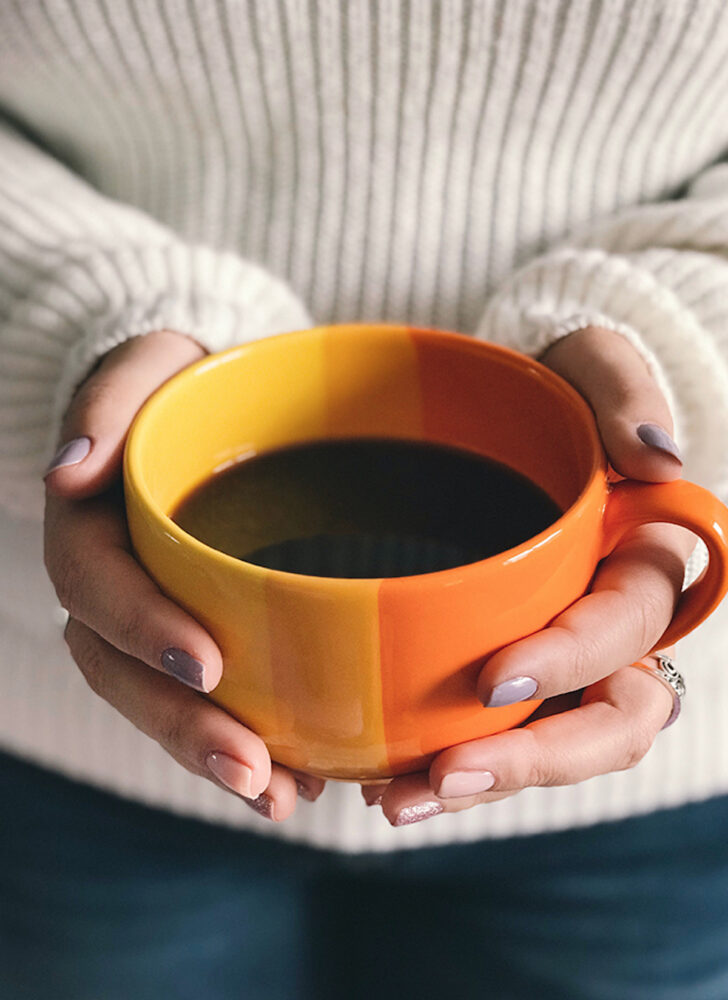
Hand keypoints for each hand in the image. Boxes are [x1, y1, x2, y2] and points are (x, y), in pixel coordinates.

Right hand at [44, 331, 323, 819]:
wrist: (210, 409)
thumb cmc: (180, 382)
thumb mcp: (146, 366)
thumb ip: (108, 398)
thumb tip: (67, 469)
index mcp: (91, 525)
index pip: (96, 586)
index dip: (141, 629)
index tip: (206, 665)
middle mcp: (114, 584)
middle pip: (124, 672)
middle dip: (183, 728)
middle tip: (255, 773)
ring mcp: (153, 618)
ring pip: (164, 702)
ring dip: (216, 757)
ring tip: (283, 798)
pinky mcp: (202, 634)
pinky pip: (211, 700)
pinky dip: (253, 742)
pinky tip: (307, 775)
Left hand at [362, 328, 692, 825]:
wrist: (490, 412)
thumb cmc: (547, 385)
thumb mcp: (585, 363)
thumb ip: (624, 392)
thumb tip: (659, 459)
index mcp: (639, 560)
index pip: (628, 628)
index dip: (574, 661)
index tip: (498, 679)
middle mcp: (609, 623)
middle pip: (607, 720)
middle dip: (530, 760)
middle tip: (441, 776)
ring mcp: (558, 654)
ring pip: (547, 745)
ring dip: (476, 781)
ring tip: (394, 799)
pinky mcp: (497, 666)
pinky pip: (485, 729)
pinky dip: (436, 757)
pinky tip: (374, 772)